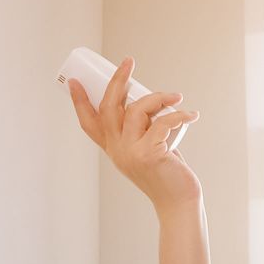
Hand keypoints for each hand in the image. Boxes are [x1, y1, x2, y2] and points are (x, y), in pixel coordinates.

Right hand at [67, 55, 202, 211]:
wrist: (178, 202)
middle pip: (109, 108)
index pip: (89, 123)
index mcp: (113, 149)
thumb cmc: (167, 173)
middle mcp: (117, 151)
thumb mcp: (148, 149)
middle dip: (117, 81)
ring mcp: (131, 153)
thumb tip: (153, 101)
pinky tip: (191, 115)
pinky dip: (179, 115)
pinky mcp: (150, 154)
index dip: (79, 101)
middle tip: (129, 62)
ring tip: (176, 98)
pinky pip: (163, 122)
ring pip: (138, 110)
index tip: (73, 81)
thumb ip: (144, 130)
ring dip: (159, 98)